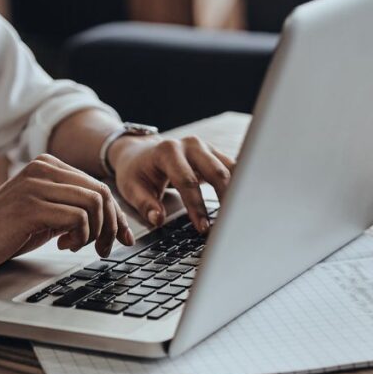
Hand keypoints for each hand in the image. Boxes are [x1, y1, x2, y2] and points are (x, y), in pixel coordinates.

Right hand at [0, 154, 133, 273]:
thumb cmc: (4, 231)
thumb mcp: (45, 213)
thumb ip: (73, 207)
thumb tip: (113, 221)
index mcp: (48, 165)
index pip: (98, 185)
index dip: (116, 214)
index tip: (122, 237)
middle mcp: (43, 168)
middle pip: (102, 192)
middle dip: (111, 225)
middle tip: (105, 249)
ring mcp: (36, 185)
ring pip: (94, 203)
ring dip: (96, 232)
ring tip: (80, 246)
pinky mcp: (30, 206)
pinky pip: (78, 217)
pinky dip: (80, 236)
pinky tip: (63, 245)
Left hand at [109, 135, 235, 232]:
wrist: (139, 153)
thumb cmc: (136, 172)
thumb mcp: (132, 188)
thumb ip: (145, 204)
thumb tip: (158, 220)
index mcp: (168, 151)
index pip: (188, 181)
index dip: (197, 206)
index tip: (203, 227)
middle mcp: (190, 145)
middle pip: (216, 172)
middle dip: (224, 199)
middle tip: (227, 225)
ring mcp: (205, 147)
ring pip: (230, 169)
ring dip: (236, 193)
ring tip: (238, 217)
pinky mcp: (214, 154)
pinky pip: (233, 169)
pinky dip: (238, 186)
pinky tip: (240, 204)